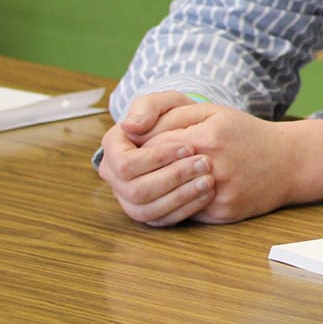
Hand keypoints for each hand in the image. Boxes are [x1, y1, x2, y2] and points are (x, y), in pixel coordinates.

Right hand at [98, 92, 219, 226]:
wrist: (198, 138)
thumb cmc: (180, 118)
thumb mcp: (168, 103)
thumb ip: (149, 107)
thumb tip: (129, 126)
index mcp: (114, 148)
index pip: (124, 162)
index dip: (156, 158)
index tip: (188, 147)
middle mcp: (115, 176)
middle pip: (136, 188)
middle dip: (172, 177)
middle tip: (205, 163)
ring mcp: (128, 197)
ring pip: (145, 209)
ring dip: (179, 196)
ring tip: (208, 180)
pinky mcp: (147, 211)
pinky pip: (159, 220)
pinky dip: (184, 209)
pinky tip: (207, 194)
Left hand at [100, 95, 322, 225]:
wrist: (289, 161)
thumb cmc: (245, 134)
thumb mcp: (211, 111)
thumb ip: (169, 115)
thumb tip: (130, 130)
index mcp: (206, 136)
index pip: (150, 145)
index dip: (139, 145)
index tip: (139, 144)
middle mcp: (212, 166)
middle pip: (152, 176)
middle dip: (139, 172)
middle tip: (140, 168)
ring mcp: (218, 193)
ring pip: (163, 200)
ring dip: (154, 191)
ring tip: (157, 180)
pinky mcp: (223, 214)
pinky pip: (184, 214)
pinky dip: (175, 205)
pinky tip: (178, 194)